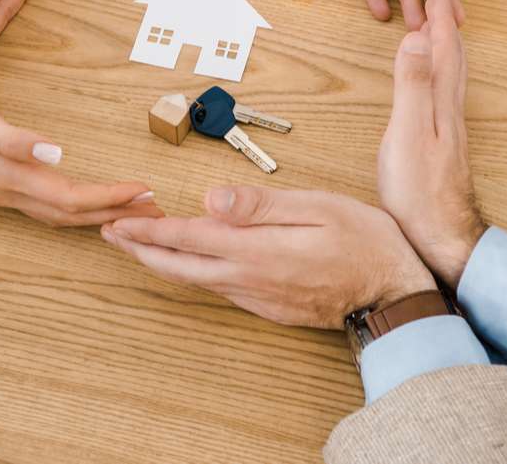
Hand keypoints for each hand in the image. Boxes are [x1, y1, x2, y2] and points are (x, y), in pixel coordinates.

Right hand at [0, 81, 161, 226]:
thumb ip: (12, 136)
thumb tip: (54, 150)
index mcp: (11, 176)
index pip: (71, 196)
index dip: (109, 197)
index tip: (143, 190)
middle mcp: (13, 193)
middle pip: (75, 214)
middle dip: (118, 212)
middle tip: (158, 209)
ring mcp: (9, 194)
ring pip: (64, 215)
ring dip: (102, 213)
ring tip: (137, 208)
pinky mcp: (7, 187)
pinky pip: (52, 208)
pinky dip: (80, 210)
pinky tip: (95, 205)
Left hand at [101, 186, 434, 328]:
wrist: (396, 293)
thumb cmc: (364, 241)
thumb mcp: (317, 207)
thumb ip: (260, 205)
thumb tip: (210, 200)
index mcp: (255, 251)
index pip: (186, 238)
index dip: (147, 230)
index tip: (117, 222)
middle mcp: (248, 280)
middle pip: (179, 267)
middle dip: (140, 250)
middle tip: (111, 234)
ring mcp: (257, 298)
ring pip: (196, 280)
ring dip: (163, 261)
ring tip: (140, 243)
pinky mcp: (269, 307)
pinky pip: (219, 289)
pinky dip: (193, 271)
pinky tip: (191, 261)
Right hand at [377, 0, 484, 288]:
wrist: (440, 236)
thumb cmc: (419, 192)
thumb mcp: (408, 134)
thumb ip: (412, 85)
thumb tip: (417, 39)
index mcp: (441, 104)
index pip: (442, 50)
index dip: (439, 19)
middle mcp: (449, 112)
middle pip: (453, 59)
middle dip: (448, 26)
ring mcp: (447, 129)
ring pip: (451, 77)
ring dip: (446, 49)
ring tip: (440, 31)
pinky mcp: (440, 144)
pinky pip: (442, 94)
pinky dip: (439, 75)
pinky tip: (432, 84)